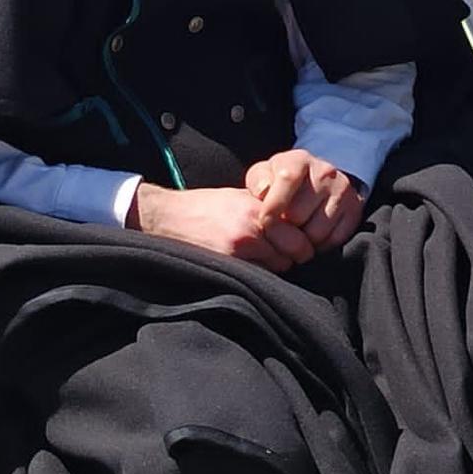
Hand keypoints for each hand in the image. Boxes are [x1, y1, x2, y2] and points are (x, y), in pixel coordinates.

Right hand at [129, 183, 292, 271]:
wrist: (170, 216)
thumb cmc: (207, 206)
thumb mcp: (241, 198)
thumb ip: (267, 211)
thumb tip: (294, 226)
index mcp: (259, 208)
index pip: (299, 234)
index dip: (302, 242)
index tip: (300, 246)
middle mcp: (254, 227)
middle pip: (293, 253)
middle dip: (293, 257)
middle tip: (287, 257)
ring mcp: (240, 247)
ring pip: (277, 267)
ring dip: (276, 267)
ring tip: (265, 262)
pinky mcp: (226, 262)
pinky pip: (256, 275)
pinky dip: (258, 275)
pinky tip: (250, 269)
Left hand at [247, 149, 364, 258]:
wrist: (322, 180)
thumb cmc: (285, 180)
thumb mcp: (266, 173)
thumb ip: (258, 180)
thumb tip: (263, 191)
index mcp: (300, 159)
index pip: (286, 179)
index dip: (272, 206)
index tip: (265, 221)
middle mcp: (325, 172)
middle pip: (298, 215)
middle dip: (284, 228)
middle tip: (281, 228)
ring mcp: (343, 191)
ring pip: (316, 233)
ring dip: (302, 240)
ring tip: (297, 231)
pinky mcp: (354, 210)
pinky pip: (333, 240)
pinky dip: (320, 245)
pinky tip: (313, 234)